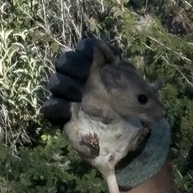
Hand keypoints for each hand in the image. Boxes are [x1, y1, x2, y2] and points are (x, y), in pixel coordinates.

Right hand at [42, 38, 171, 188]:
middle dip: (73, 67)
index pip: (85, 48)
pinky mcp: (64, 118)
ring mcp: (72, 98)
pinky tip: (69, 112)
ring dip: (65, 85)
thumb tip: (109, 51)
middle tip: (85, 80)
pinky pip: (50, 107)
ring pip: (55, 82)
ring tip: (78, 97)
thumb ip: (127, 72)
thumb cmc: (138, 115)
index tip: (97, 59)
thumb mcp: (142, 92)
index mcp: (101, 69)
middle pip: (66, 61)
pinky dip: (56, 107)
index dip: (87, 50)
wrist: (131, 144)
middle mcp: (84, 80)